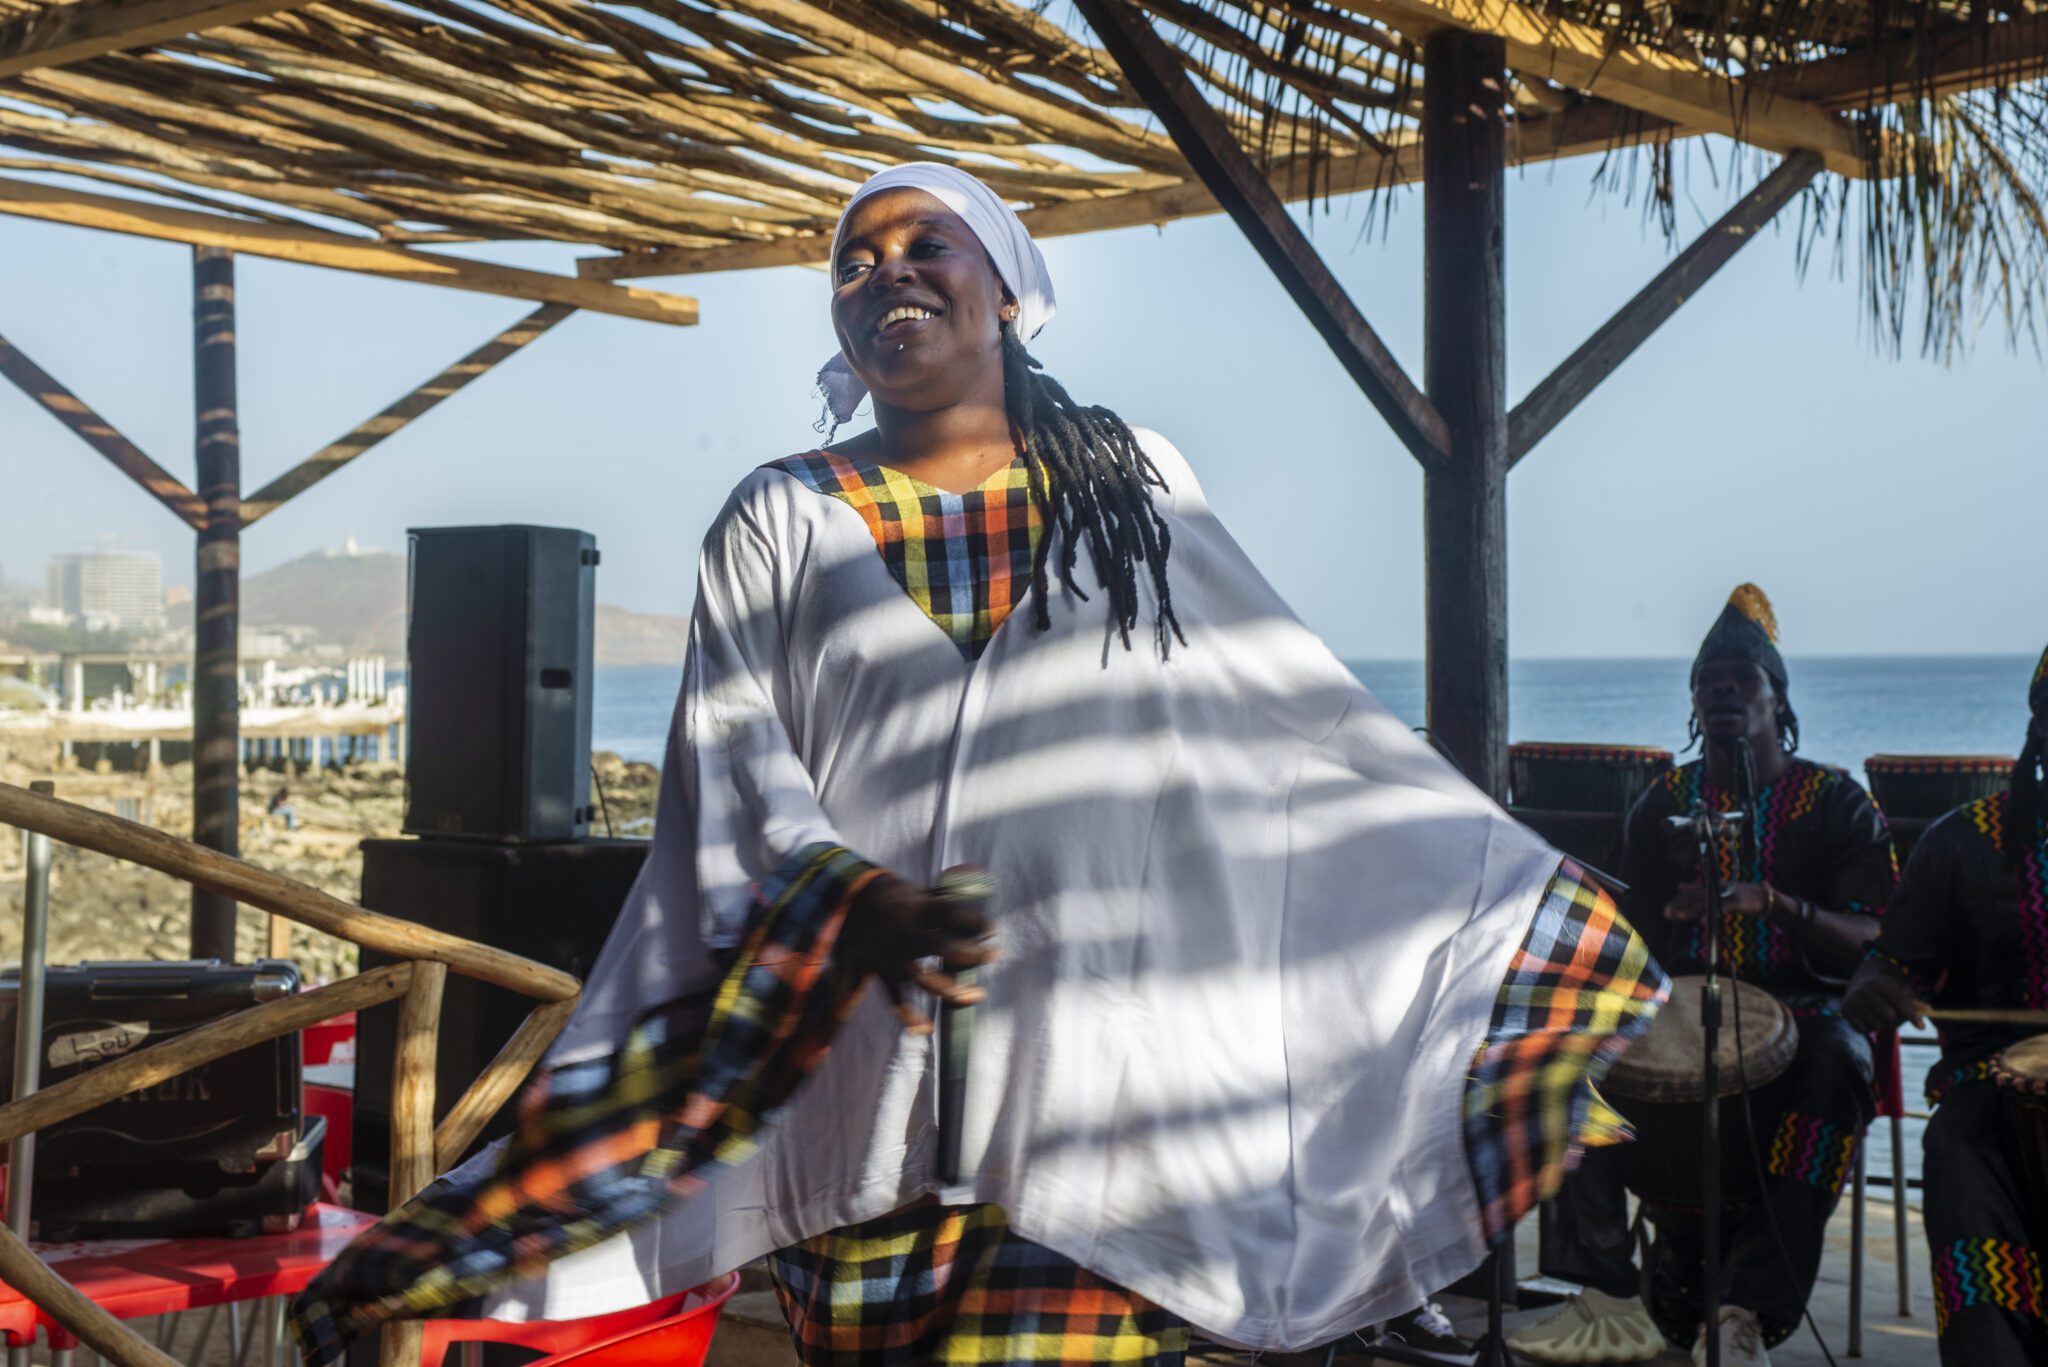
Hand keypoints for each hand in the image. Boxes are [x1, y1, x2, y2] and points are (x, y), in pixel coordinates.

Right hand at [844, 872, 995, 1033]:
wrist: (853, 903)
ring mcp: (893, 957)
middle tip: (994, 955)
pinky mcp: (881, 972)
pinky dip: (909, 1016)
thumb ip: (948, 907)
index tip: (994, 929)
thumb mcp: (921, 893)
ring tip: (979, 994)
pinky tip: (927, 1028)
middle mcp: (905, 934)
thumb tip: (984, 924)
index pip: (952, 915)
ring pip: (925, 980)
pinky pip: (895, 999)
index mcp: (916, 909)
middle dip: (971, 955)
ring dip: (953, 990)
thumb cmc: (897, 898)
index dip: (977, 922)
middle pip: (943, 948)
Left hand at [1664, 880, 1767, 921]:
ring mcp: (1725, 895)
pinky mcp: (1736, 902)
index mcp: (1709, 887)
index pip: (1690, 893)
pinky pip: (1722, 909)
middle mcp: (1715, 889)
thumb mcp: (1714, 890)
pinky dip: (1712, 914)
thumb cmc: (1738, 893)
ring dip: (1691, 910)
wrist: (1762, 895)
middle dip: (1680, 906)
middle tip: (1667, 914)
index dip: (1678, 901)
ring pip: (1705, 903)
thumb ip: (1696, 888)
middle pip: (1694, 897)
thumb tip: (1679, 885)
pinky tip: (1702, 920)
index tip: (1666, 910)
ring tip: (1679, 916)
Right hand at [1843, 962, 1926, 1033]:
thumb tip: (1928, 1009)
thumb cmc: (1885, 990)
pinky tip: (1868, 1018)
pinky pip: (1864, 1030)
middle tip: (1892, 1015)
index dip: (1912, 1015)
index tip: (1922, 1027)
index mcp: (1880, 983)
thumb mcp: (1900, 991)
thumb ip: (1913, 1001)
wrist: (1858, 983)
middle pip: (1890, 1017)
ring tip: (1879, 1016)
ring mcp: (1853, 1000)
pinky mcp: (1845, 1010)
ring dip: (1882, 1025)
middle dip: (1895, 1019)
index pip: (1900, 1002)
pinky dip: (1869, 1028)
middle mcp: (1864, 990)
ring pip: (1877, 1025)